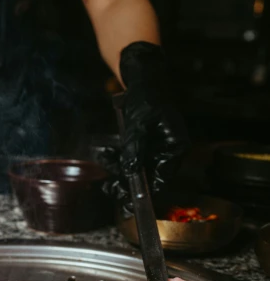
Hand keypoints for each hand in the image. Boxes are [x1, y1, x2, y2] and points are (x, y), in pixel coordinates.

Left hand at [108, 42, 189, 205]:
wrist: (142, 77)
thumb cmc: (146, 98)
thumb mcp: (138, 126)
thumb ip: (135, 150)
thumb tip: (131, 172)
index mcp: (175, 147)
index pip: (163, 178)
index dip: (147, 192)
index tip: (131, 203)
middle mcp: (168, 149)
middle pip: (149, 176)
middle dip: (128, 184)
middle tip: (112, 193)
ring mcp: (157, 146)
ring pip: (138, 168)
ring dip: (120, 173)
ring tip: (105, 180)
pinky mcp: (145, 142)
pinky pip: (132, 157)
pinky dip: (119, 159)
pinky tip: (106, 157)